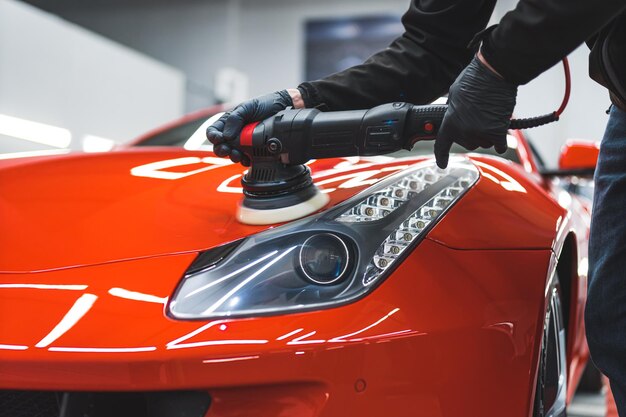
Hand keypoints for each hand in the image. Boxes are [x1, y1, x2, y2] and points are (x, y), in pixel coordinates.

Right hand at [207, 89, 302, 164]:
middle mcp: (234, 132)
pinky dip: (244, 161)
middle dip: (222, 150)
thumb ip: (235, 118)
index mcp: (229, 121)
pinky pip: (245, 158)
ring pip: (232, 154)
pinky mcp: (254, 149)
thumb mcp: (248, 107)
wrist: (284, 108)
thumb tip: (226, 135)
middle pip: (220, 146)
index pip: (213, 131)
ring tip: (239, 155)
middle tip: (228, 150)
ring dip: (233, 156)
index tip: (219, 140)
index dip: (213, 137)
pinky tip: (248, 159)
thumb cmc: (265, 104)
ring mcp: (244, 142)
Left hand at [435, 53, 517, 168]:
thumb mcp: (453, 95)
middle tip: (477, 117)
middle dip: (471, 133)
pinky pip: (499, 145)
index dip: (441, 156)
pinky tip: (500, 131)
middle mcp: (464, 132)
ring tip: (488, 117)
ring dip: (486, 135)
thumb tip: (453, 117)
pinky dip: (500, 141)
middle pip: (467, 143)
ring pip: (483, 143)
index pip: (441, 145)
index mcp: (450, 123)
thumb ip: (452, 111)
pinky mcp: (498, 132)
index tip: (442, 164)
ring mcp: (481, 133)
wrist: (494, 73)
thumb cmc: (474, 79)